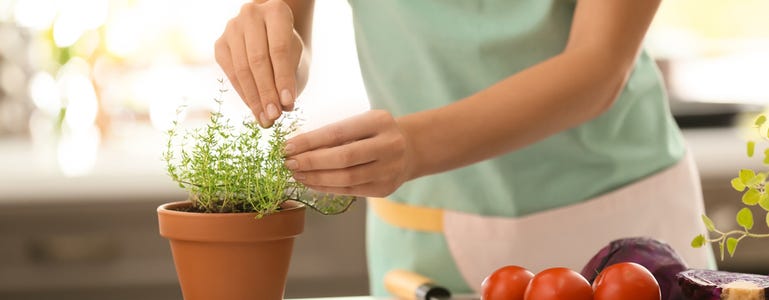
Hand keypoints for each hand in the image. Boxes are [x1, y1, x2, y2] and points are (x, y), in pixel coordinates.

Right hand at [215, 0, 302, 126]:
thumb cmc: (289, 48)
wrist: (271, 35)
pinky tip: (255, 110)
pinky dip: (244, 94)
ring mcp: (232, 28)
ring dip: (254, 98)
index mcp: (277, 11)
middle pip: (258, 60)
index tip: (289, 104)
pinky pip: (231, 74)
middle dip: (267, 93)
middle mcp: (251, 14)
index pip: (279, 50)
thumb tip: (282, 107)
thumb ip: (290, 77)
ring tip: (266, 120)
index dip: (283, 79)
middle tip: (275, 117)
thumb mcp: (297, 57)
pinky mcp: (220, 44)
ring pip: (242, 69)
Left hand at [284, 110, 413, 196]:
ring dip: (316, 178)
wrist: (410, 149)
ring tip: (297, 174)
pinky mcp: (385, 188)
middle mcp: (389, 145)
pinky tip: (311, 183)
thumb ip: (334, 134)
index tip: (287, 147)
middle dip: (311, 162)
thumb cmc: (374, 133)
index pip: (338, 133)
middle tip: (288, 163)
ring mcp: (390, 169)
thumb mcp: (360, 123)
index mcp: (379, 121)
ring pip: (346, 178)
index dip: (310, 141)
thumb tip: (295, 147)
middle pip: (343, 158)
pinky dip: (327, 187)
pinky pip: (351, 190)